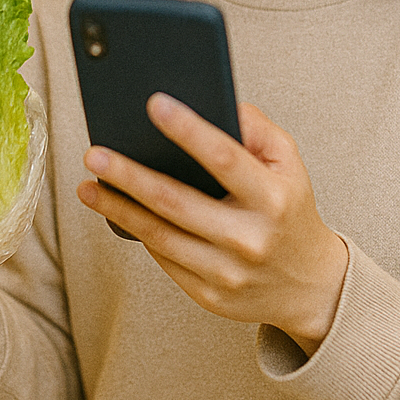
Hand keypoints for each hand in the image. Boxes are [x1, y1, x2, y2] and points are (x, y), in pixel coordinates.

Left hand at [76, 97, 347, 355]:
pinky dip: (139, 232)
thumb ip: (256, 128)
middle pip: (177, 202)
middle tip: (95, 153)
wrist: (310, 285)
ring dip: (118, 208)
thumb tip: (211, 105)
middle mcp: (250, 238)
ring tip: (88, 185)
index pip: (226, 158)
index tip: (154, 103)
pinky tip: (117, 210)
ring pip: (160, 236)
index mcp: (273, 198)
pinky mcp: (209, 296)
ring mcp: (228, 273)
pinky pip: (165, 259)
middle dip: (130, 175)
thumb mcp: (289, 163)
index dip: (188, 130)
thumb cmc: (290, 209)